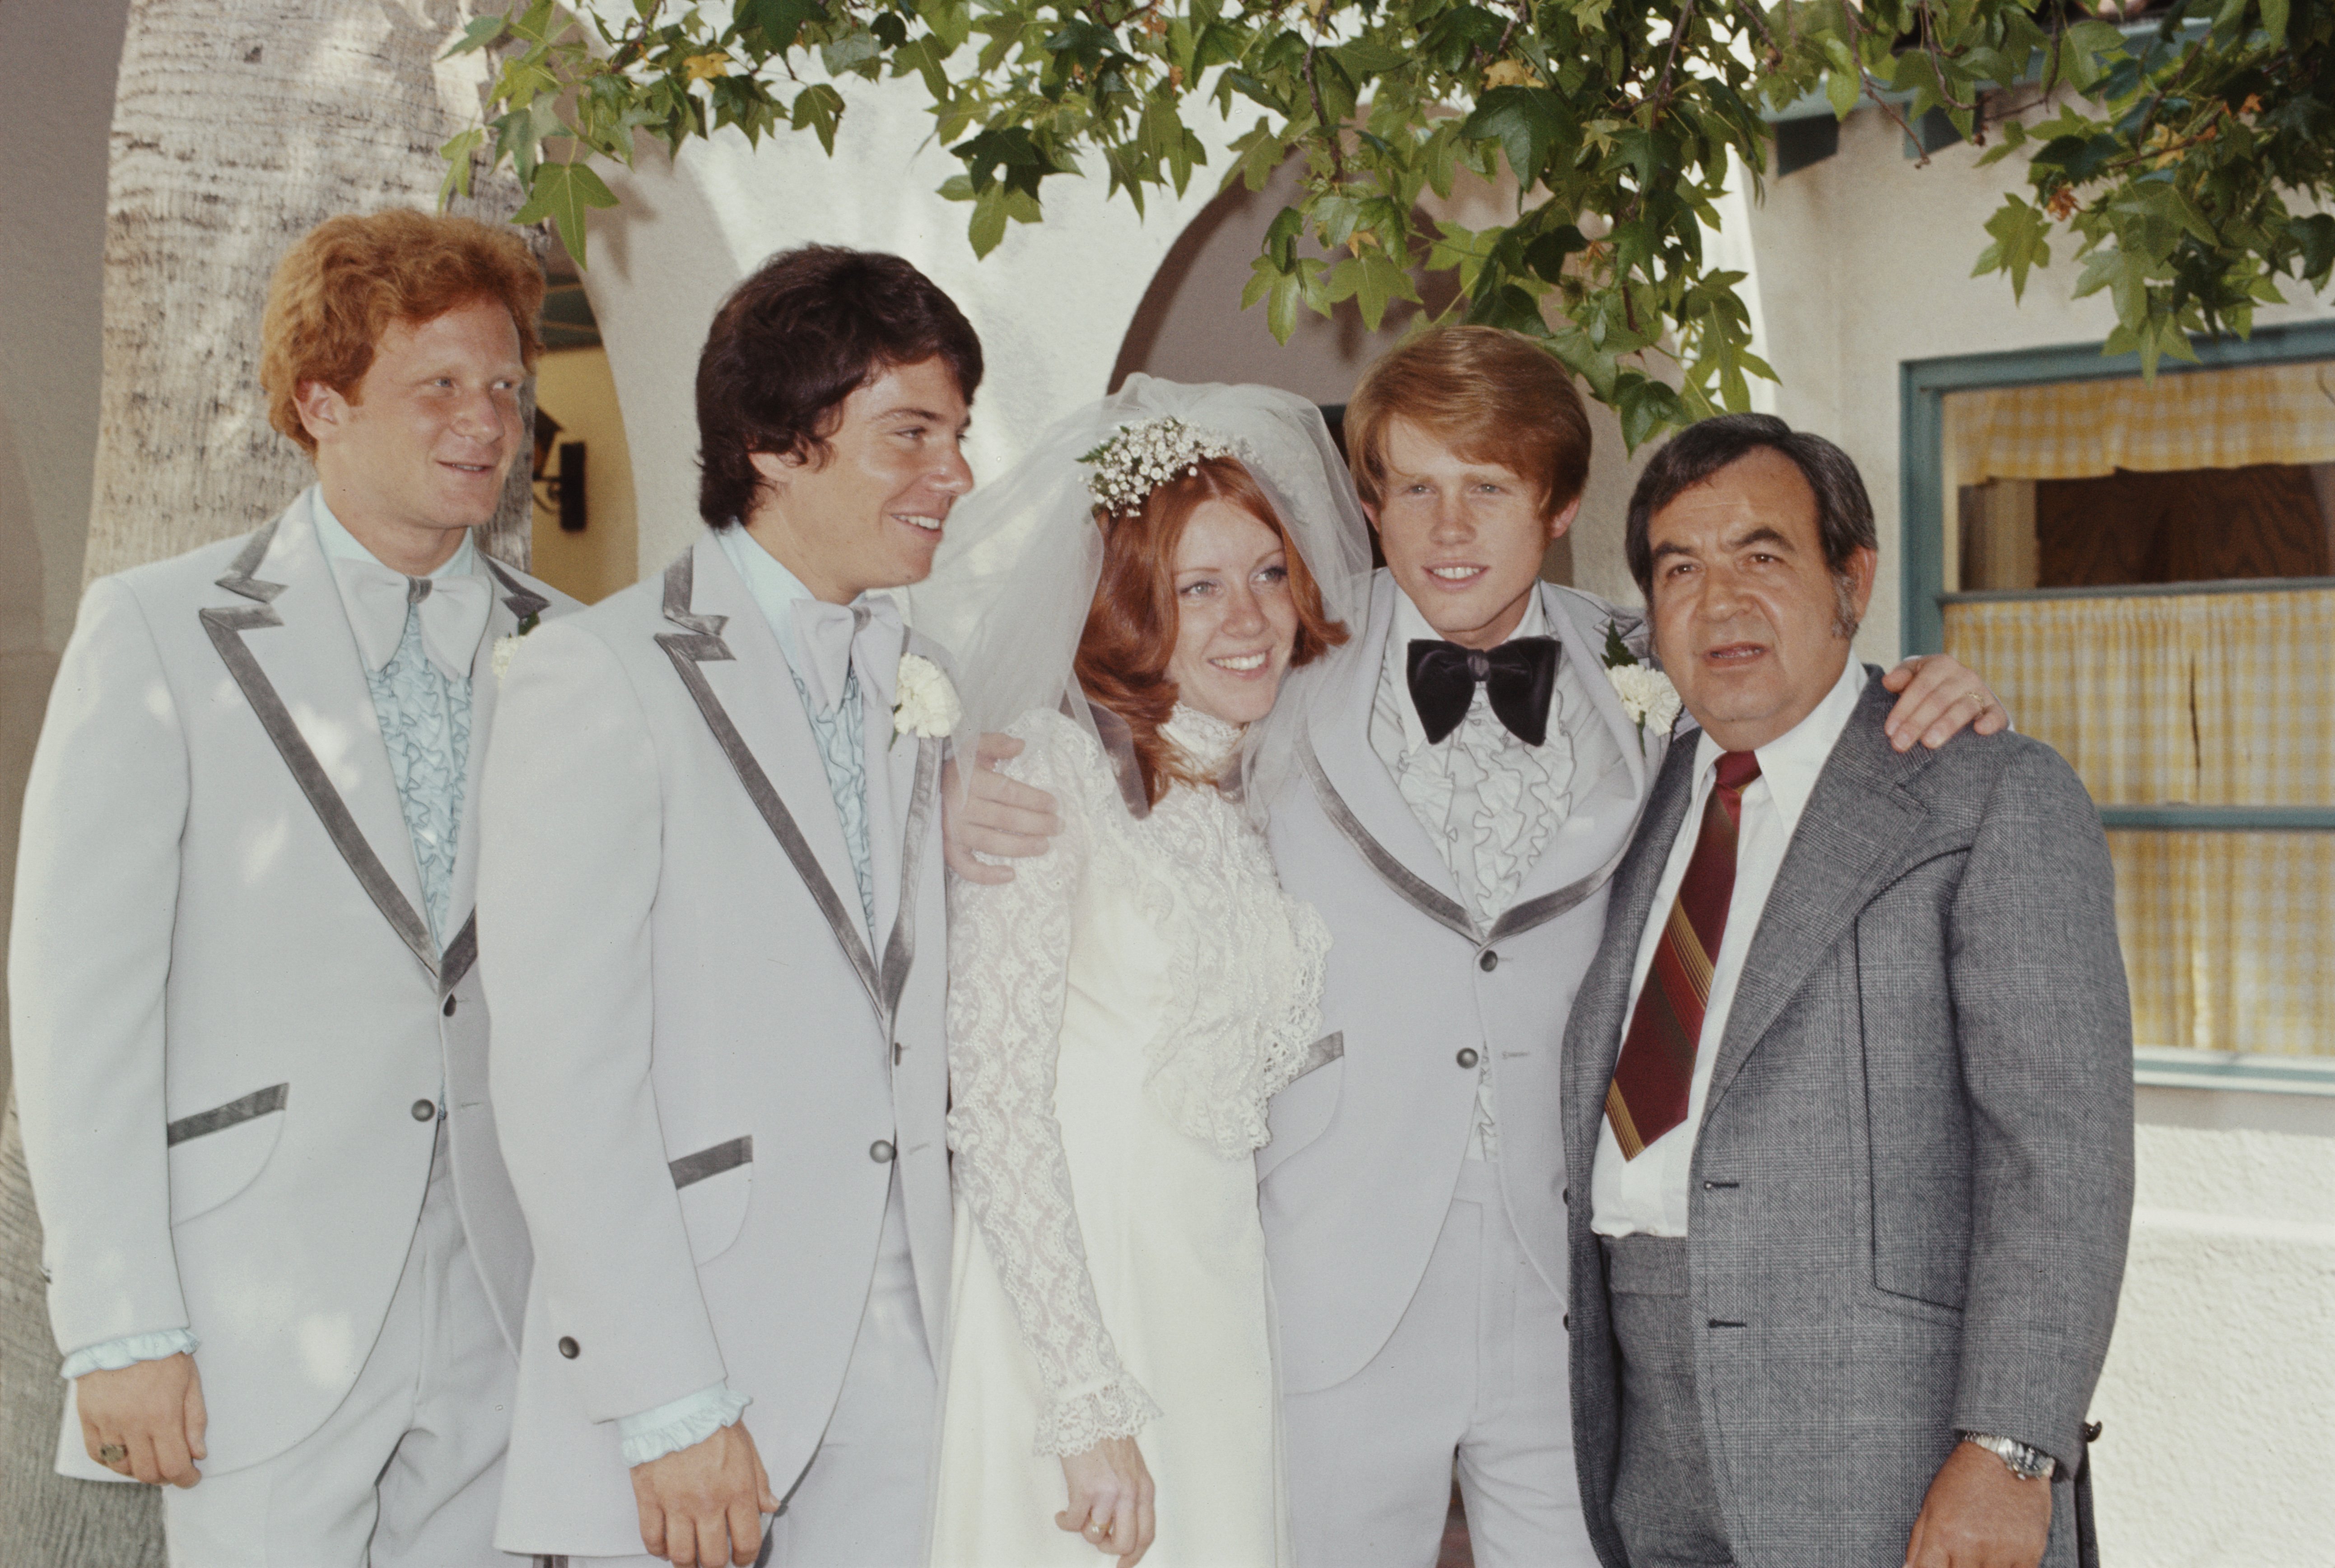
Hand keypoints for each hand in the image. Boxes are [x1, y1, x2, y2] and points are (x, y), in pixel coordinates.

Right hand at [76, 1351, 205, 1486]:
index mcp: (163, 1415)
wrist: (124, 1333)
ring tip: (151, 1458)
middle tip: (173, 1469)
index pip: (173, 1465)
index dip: (185, 1479)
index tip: (191, 1478)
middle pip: (146, 1472)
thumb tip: (198, 1454)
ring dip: (138, 1470)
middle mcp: (133, 1424)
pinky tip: (126, 1453)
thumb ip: (195, 1421)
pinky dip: (112, 1461)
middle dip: (164, 1477)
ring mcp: (107, 1423)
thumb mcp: (191, 1382)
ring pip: (121, 1467)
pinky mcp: (88, 1419)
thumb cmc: (163, 1354)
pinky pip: (97, 1454)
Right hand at [630, 1422, 780, 1566]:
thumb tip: (771, 1506)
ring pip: (682, 1555)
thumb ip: (760, 1481)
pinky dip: (658, 1549)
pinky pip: (652, 1539)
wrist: (674, 1404)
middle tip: (715, 1561)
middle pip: (713, 1557)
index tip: (743, 1559)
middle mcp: (708, 1503)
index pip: (747, 1541)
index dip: (746, 1557)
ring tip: (691, 1560)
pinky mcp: (649, 1500)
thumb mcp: (747, 1447)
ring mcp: (677, 1505)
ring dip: (688, 1564)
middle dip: (717, 1565)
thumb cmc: (711, 1421)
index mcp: (738, 1490)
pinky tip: (665, 1546)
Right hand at [942, 732, 1061, 883]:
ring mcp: (953, 830)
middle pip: (1005, 818)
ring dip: (1021, 846)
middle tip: (1058, 826)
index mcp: (968, 780)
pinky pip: (966, 867)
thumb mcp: (972, 746)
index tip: (1054, 804)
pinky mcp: (947, 849)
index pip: (1008, 792)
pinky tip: (1010, 874)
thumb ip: (995, 743)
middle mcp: (960, 807)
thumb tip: (1020, 745)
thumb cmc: (955, 767)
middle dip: (1036, 823)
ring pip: (991, 842)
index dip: (1034, 799)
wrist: (920, 786)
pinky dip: (986, 875)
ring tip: (1044, 846)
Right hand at [1056, 1435, 1156, 1565]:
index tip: (1123, 1565)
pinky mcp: (1084, 1489)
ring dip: (1084, 1530)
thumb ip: (1131, 1491)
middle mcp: (1129, 1493)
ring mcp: (1108, 1493)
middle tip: (1097, 1538)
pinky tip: (1062, 1513)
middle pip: (1125, 1543)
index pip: (1147, 1534)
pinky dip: (1064, 1522)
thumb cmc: (1107, 1432)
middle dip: (1108, 1547)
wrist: (1090, 1407)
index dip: (1135, 1556)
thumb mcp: (1131, 1465)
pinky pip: (1072, 1523)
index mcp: (1144, 1488)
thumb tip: (1119, 1520)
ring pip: (1097, 1536)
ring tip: (1077, 1515)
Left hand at [1882, 655, 2009, 751]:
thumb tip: (1888, 681)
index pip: (1920, 687)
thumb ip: (1901, 677)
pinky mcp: (1995, 710)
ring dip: (1945, 726)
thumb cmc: (1929, 685)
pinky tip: (1980, 731)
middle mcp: (1964, 676)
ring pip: (1963, 708)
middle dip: (1916, 723)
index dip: (1904, 708)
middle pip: (1938, 700)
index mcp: (1941, 665)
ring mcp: (1981, 693)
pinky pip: (1995, 715)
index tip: (1889, 731)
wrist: (1961, 690)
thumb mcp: (1914, 675)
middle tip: (1900, 744)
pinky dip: (1990, 722)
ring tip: (1929, 743)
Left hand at [1904, 1439, 2052, 1567]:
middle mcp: (1971, 1545)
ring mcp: (2001, 1551)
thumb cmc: (1964, 1478)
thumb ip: (1918, 1544)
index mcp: (1942, 1534)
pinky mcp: (2029, 1553)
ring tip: (1980, 1553)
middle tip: (1961, 1556)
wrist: (2005, 1455)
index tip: (1939, 1566)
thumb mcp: (1931, 1505)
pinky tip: (2001, 1558)